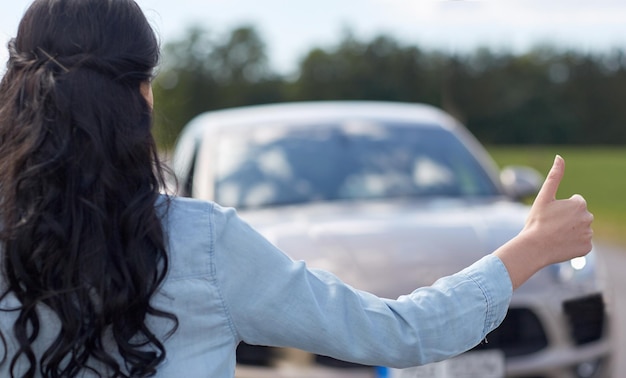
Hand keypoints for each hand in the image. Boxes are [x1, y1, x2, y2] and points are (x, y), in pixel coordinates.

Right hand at [494, 155, 593, 288]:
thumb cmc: (537, 221)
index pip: (575, 203)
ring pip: (580, 230)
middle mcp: (588, 218)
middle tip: (552, 226)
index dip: (561, 209)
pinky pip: (581, 243)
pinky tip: (561, 244)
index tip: (551, 215)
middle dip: (568, 219)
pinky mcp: (587, 248)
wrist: (535, 248)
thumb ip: (554, 176)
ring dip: (571, 231)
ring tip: (555, 236)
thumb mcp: (544, 197)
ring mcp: (588, 234)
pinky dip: (573, 244)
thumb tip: (559, 157)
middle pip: (579, 216)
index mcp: (579, 204)